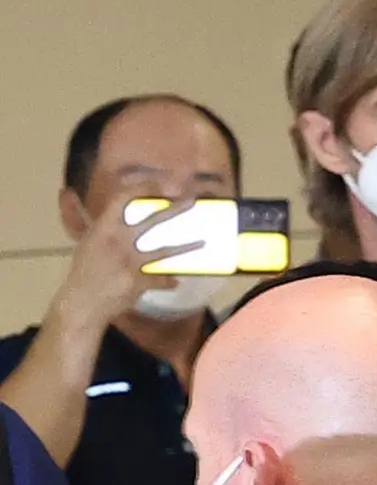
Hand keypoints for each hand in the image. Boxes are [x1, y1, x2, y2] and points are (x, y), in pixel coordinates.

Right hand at [46, 197, 178, 338]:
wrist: (83, 301)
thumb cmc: (84, 269)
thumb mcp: (85, 239)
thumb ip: (87, 219)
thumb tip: (66, 192)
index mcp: (102, 227)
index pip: (124, 198)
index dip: (145, 187)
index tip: (164, 183)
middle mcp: (116, 240)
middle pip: (150, 220)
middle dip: (173, 209)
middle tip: (192, 200)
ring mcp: (128, 261)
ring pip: (163, 251)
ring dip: (185, 246)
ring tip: (203, 242)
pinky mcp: (138, 281)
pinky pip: (161, 279)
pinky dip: (168, 281)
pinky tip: (176, 281)